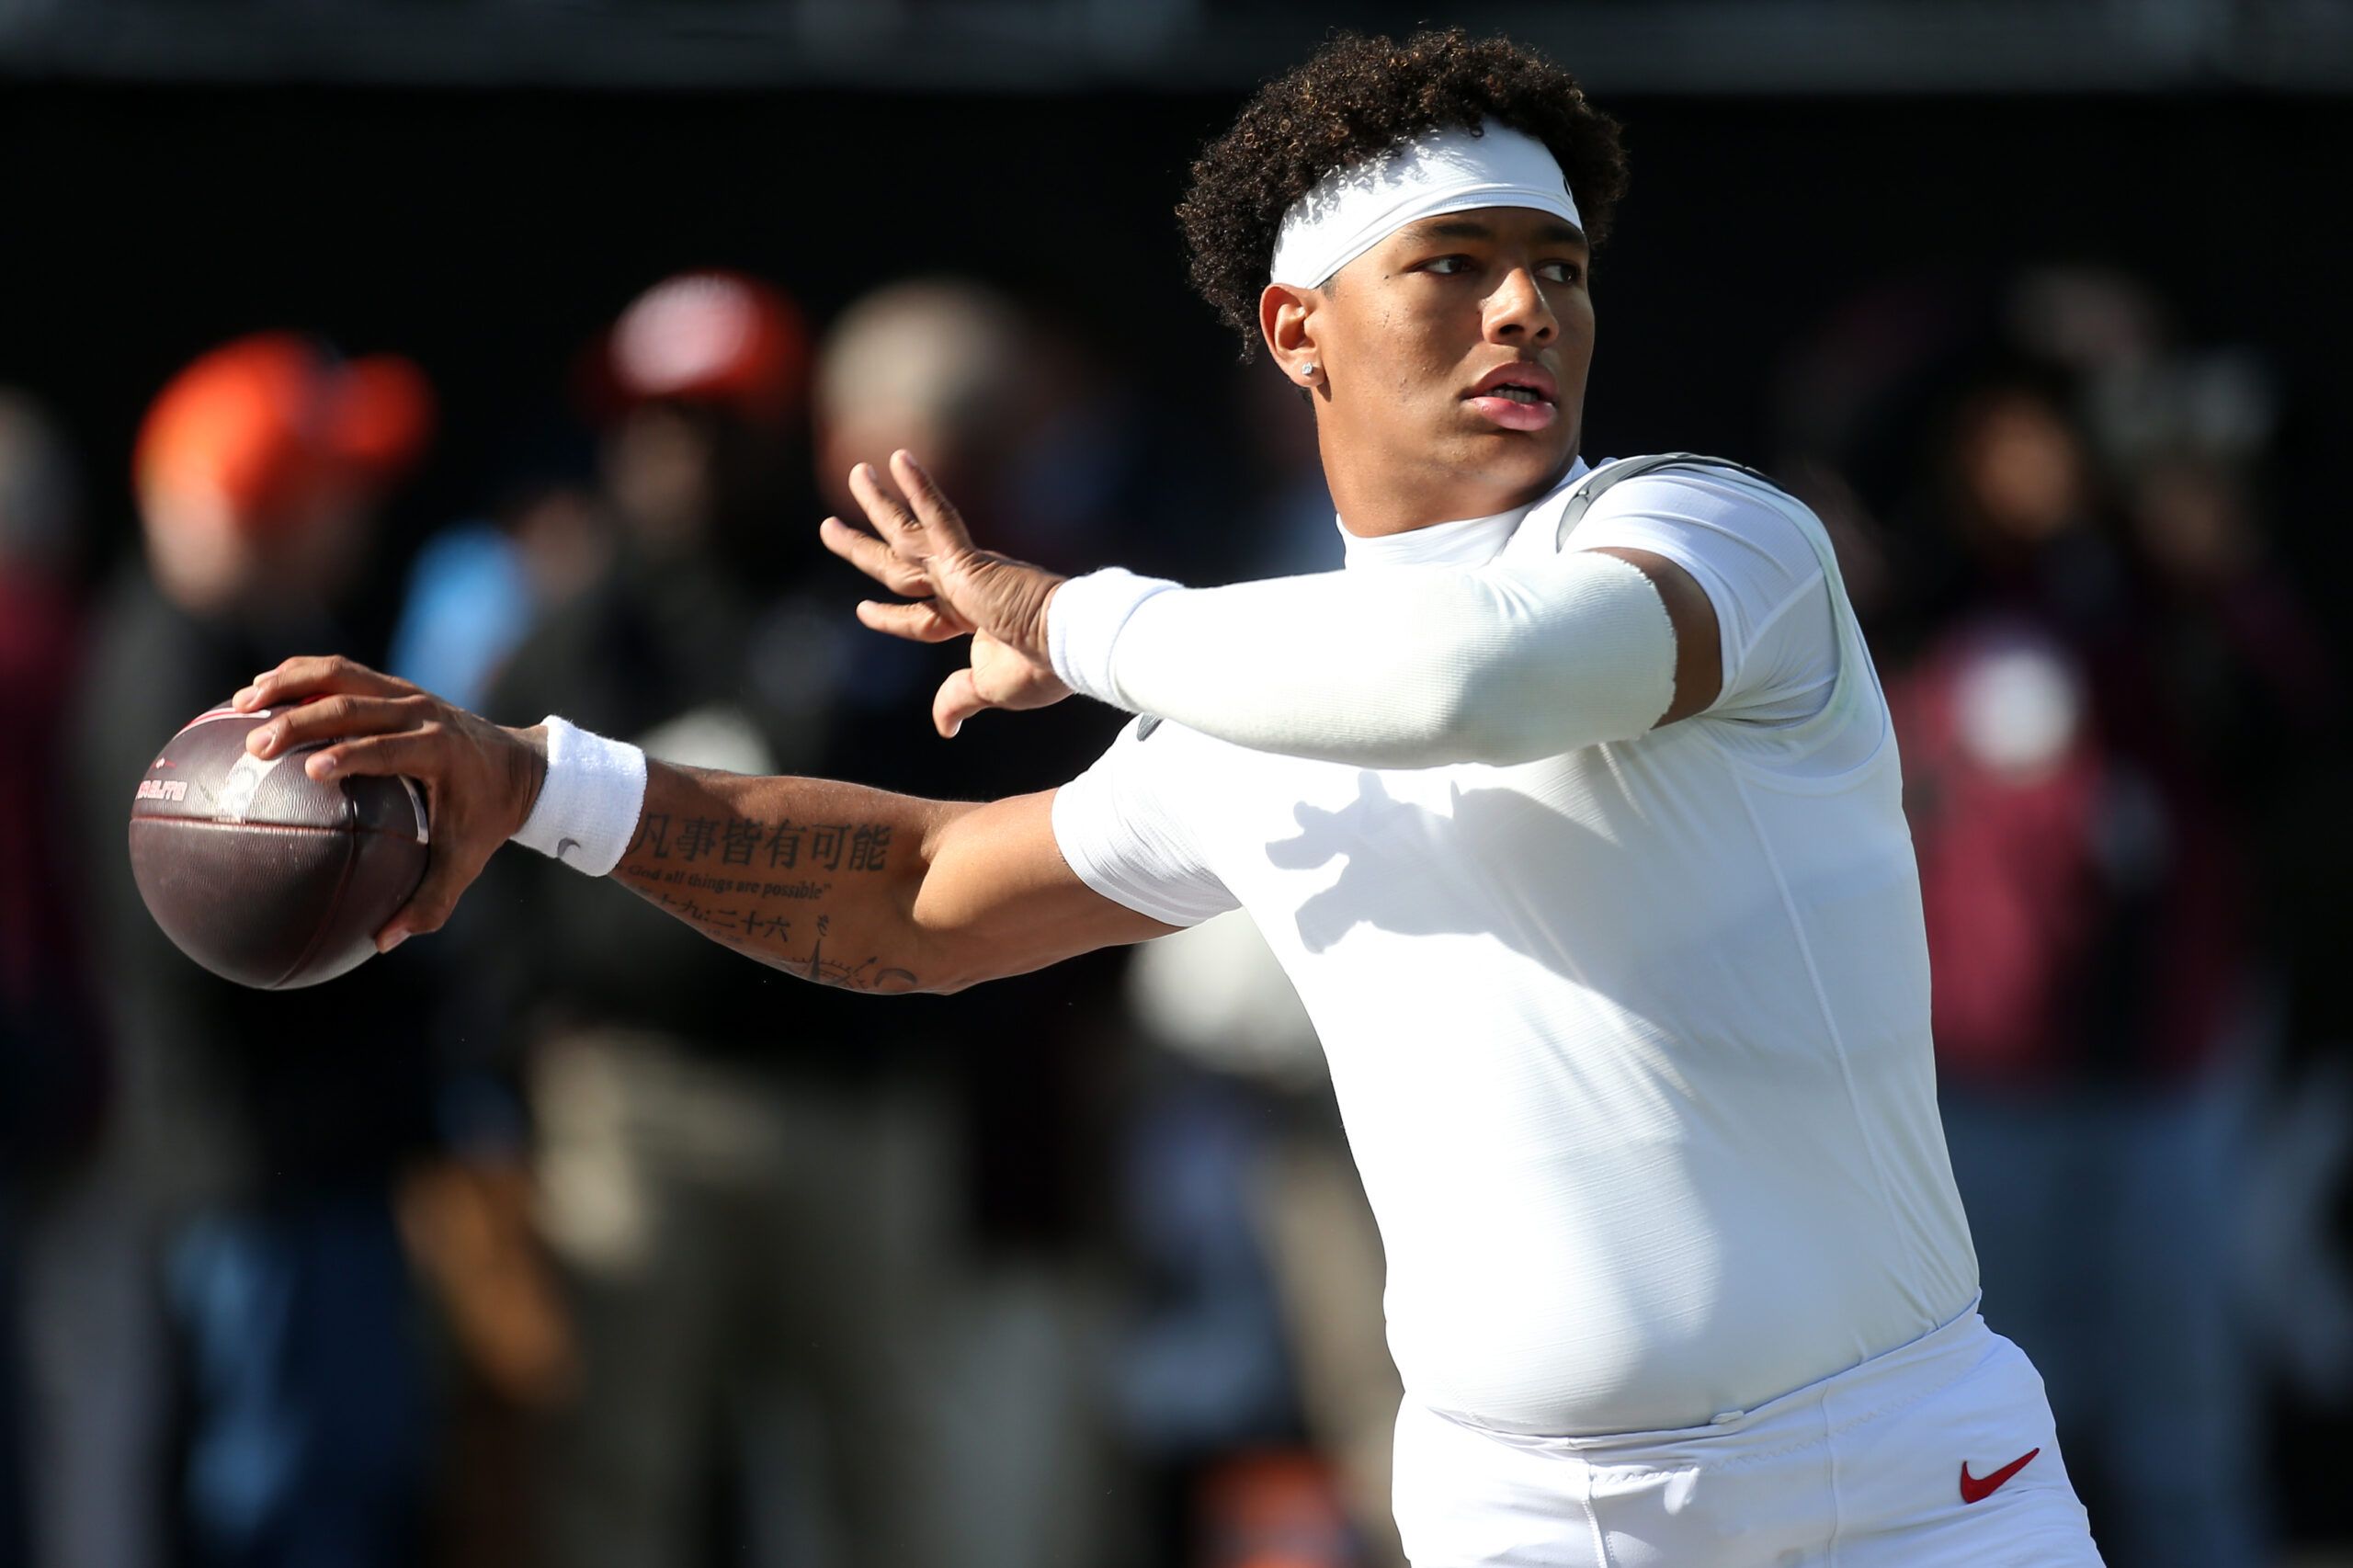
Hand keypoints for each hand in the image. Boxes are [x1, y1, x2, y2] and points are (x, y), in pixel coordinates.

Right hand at [232, 657, 546, 950]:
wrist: (521, 766)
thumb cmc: (486, 819)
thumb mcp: (467, 862)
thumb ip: (431, 903)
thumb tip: (383, 942)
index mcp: (440, 751)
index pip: (388, 748)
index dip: (350, 755)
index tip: (309, 770)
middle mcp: (421, 713)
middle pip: (353, 706)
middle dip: (301, 721)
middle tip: (256, 748)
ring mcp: (407, 693)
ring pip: (340, 675)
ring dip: (287, 684)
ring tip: (238, 706)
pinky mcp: (394, 687)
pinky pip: (340, 672)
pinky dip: (297, 675)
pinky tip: (256, 693)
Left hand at [819, 449, 1070, 736]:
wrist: (1071, 646)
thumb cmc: (1040, 668)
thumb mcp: (989, 689)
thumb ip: (959, 699)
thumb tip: (944, 728)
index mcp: (970, 615)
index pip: (918, 613)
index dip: (889, 615)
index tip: (862, 609)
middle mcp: (962, 585)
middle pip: (899, 564)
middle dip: (862, 547)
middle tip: (828, 527)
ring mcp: (964, 569)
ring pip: (906, 535)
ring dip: (878, 506)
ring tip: (855, 475)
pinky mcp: (970, 559)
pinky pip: (940, 518)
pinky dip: (920, 490)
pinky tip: (899, 459)